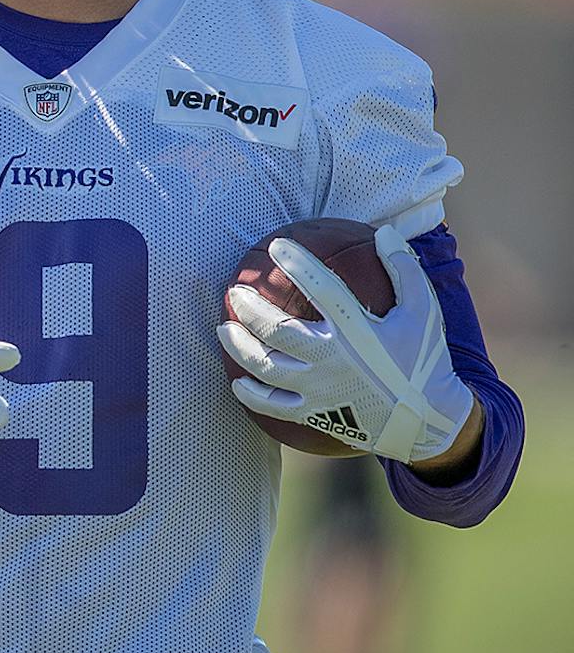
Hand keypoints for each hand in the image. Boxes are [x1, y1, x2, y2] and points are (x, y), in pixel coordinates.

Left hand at [218, 224, 474, 462]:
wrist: (428, 420)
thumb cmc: (423, 358)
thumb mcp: (423, 311)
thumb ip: (404, 270)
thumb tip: (385, 232)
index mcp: (359, 332)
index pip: (323, 289)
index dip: (298, 265)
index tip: (277, 246)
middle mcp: (333, 360)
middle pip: (277, 330)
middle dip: (249, 308)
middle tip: (234, 292)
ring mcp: (320, 390)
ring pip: (265, 366)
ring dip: (238, 346)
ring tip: (224, 328)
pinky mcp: (315, 414)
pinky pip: (272, 405)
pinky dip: (250, 393)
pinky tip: (237, 381)